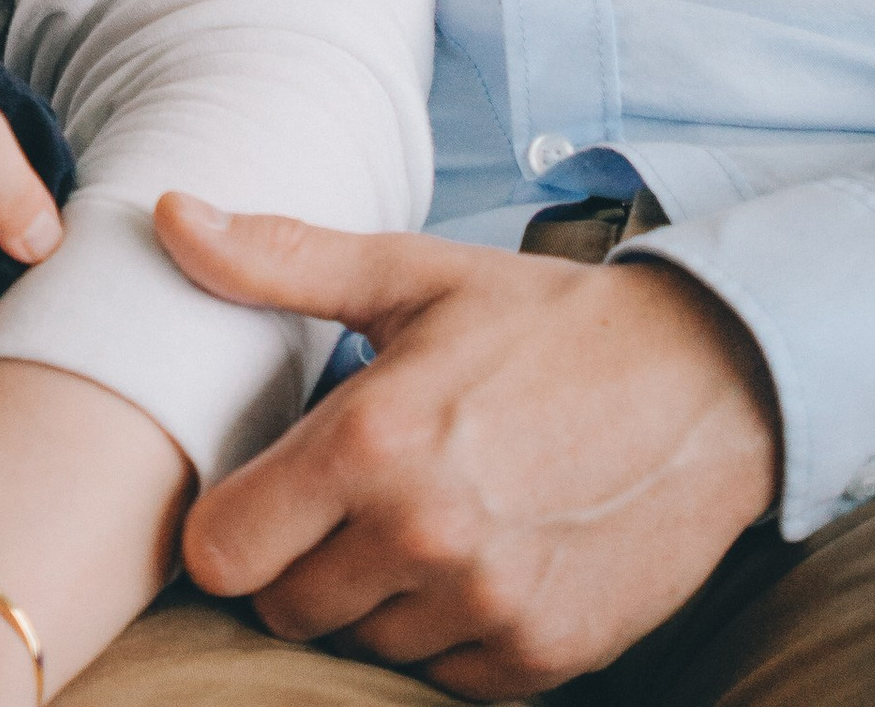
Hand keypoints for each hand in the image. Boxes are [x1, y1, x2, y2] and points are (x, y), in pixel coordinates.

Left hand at [159, 197, 780, 698]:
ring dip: (375, 598)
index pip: (224, 553)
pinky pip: (443, 676)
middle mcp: (423, 535)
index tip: (260, 495)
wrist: (708, 386)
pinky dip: (445, 632)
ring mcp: (486, 606)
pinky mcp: (541, 656)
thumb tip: (165, 213)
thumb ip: (278, 259)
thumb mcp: (412, 275)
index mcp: (373, 440)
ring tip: (421, 521)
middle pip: (287, 610)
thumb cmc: (544, 323)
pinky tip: (476, 560)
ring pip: (364, 645)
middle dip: (299, 563)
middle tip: (348, 502)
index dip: (229, 529)